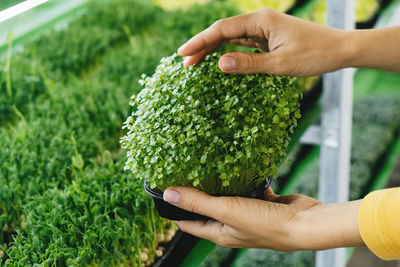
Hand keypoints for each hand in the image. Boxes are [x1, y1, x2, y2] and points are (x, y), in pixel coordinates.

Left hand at [163, 186, 363, 250]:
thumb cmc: (265, 224)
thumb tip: (169, 194)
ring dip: (221, 184)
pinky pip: (249, 189)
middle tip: (186, 172)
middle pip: (208, 209)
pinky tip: (239, 166)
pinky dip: (243, 180)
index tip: (166, 193)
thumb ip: (198, 202)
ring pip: (228, 197)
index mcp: (220, 232)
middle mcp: (232, 225)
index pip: (189, 223)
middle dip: (197, 193)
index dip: (176, 210)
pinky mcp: (262, 203)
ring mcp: (247, 213)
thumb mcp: (226, 211)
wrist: (304, 223)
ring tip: (209, 165)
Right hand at [178, 8, 349, 75]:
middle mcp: (259, 22)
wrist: (340, 50)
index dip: (200, 41)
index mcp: (261, 20)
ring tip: (196, 65)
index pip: (222, 29)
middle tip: (185, 64)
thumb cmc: (315, 55)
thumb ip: (249, 63)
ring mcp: (264, 31)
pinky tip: (219, 63)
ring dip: (213, 51)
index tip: (182, 54)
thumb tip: (219, 64)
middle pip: (223, 32)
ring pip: (231, 39)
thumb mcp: (281, 64)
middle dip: (203, 47)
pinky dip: (229, 53)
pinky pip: (243, 45)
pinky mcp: (268, 40)